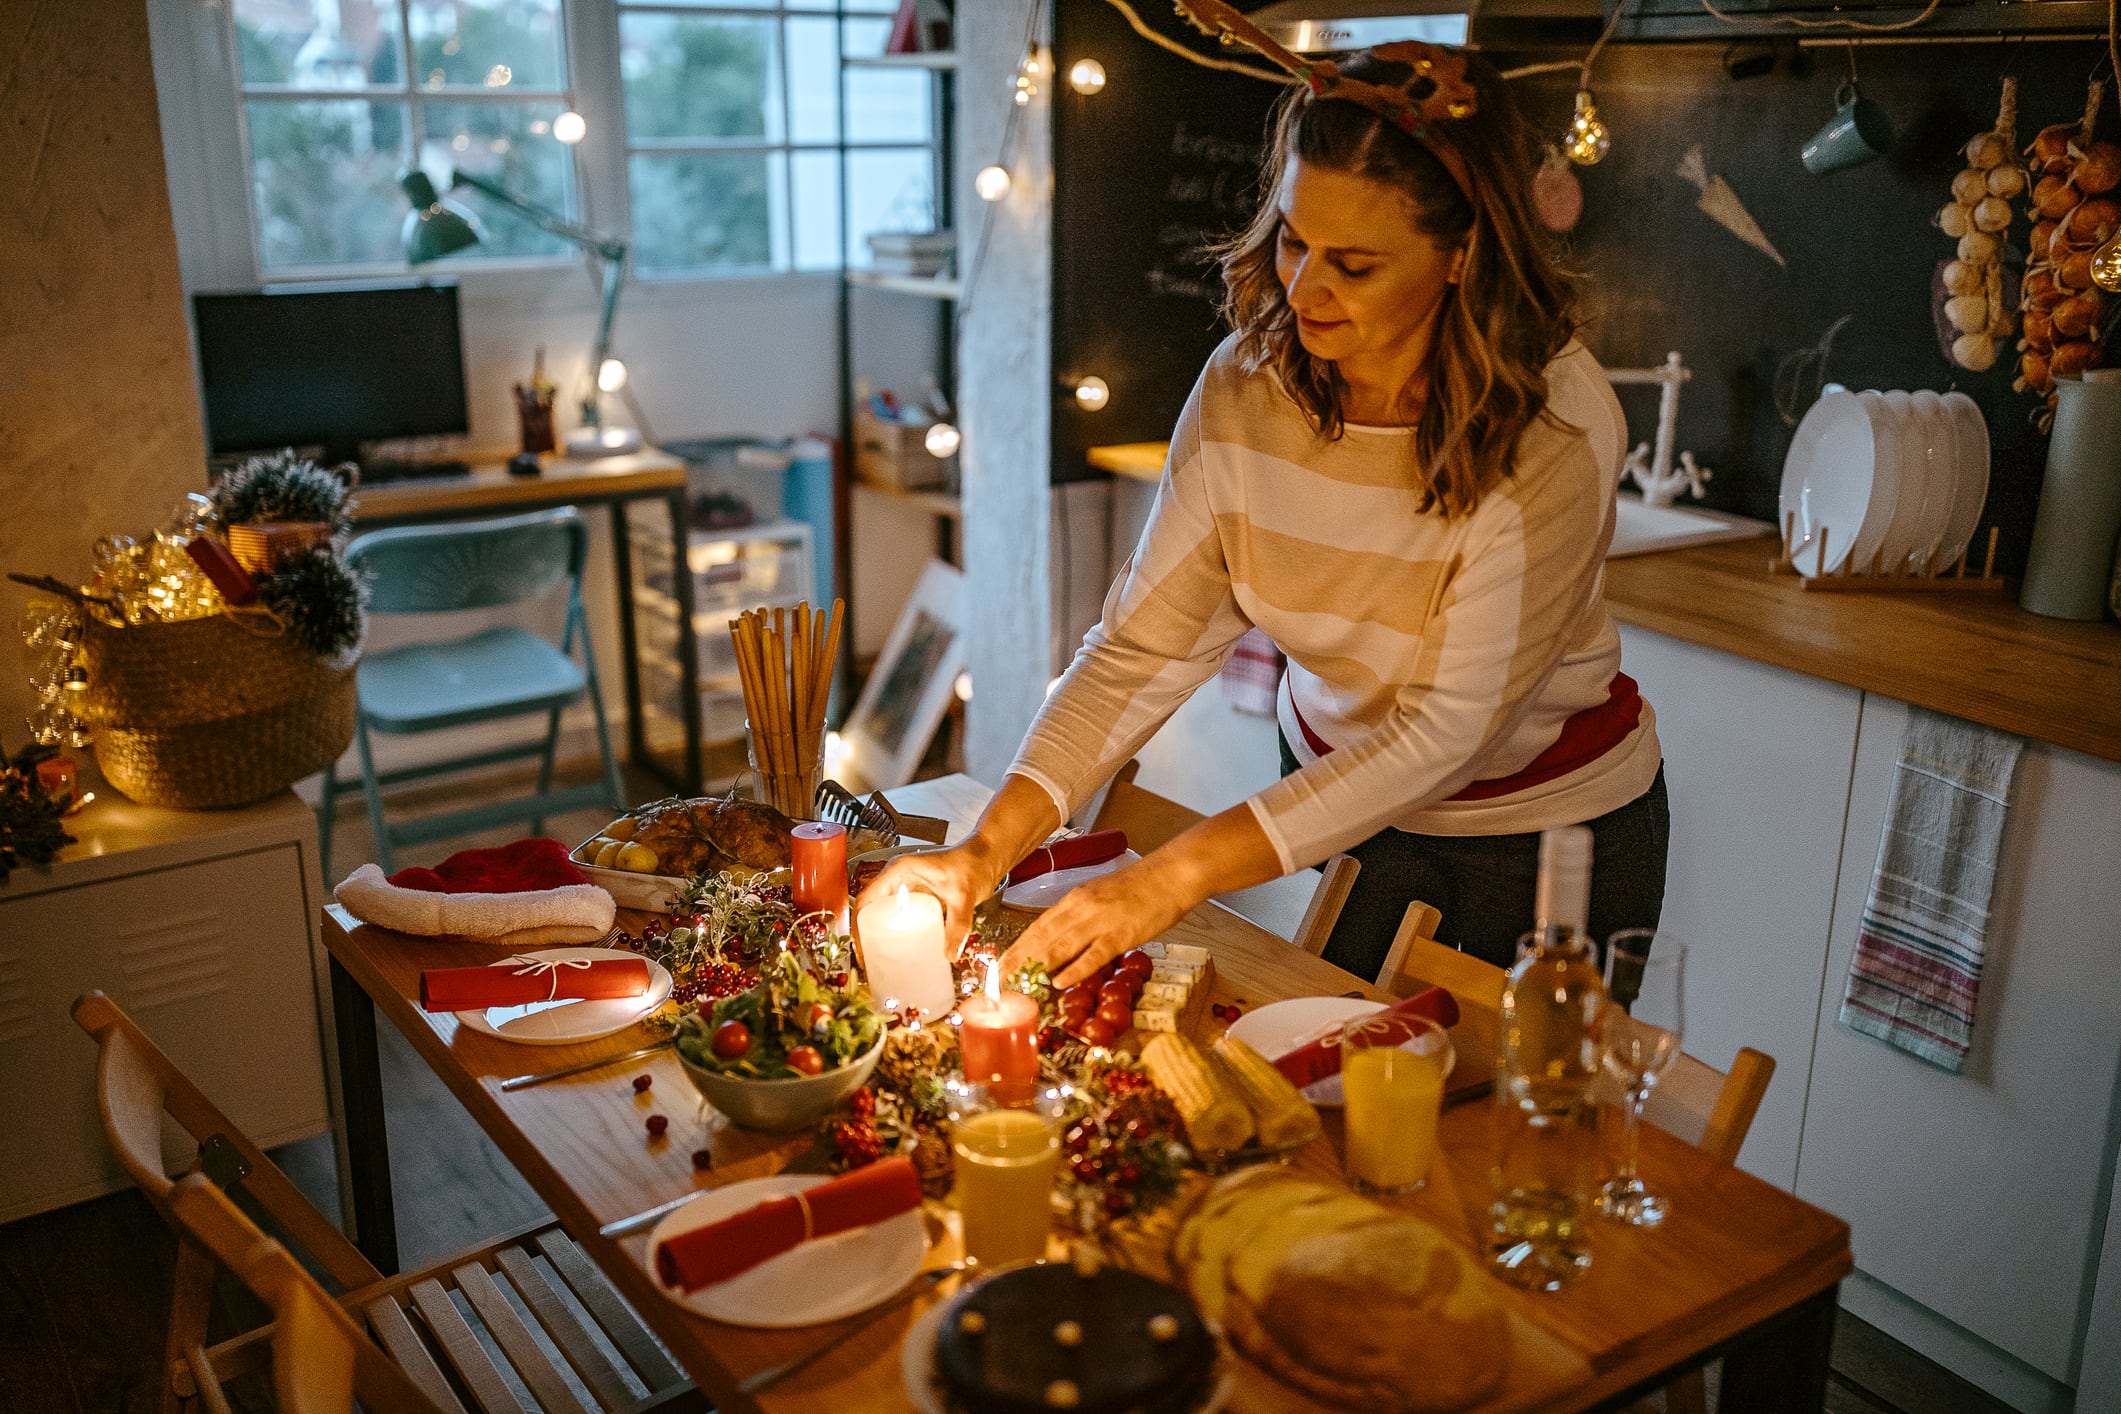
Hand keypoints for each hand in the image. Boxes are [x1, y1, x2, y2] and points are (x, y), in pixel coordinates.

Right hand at [858, 843, 1000, 959]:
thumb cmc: (974, 863)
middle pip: (872, 909)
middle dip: (866, 935)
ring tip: (881, 960)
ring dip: (880, 935)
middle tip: (869, 960)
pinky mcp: (920, 898)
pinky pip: (902, 917)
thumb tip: (949, 955)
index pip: (868, 898)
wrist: (989, 857)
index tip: (861, 948)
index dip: (859, 924)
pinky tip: (903, 951)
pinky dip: (898, 933)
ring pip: (886, 914)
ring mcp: (909, 888)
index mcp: (901, 871)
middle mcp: (900, 879)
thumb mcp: (964, 896)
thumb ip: (958, 925)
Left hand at [1001, 854, 1196, 989]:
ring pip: (1061, 947)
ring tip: (1018, 985)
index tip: (1001, 964)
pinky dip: (1074, 970)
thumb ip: (1081, 915)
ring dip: (1037, 968)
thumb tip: (1062, 939)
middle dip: (1018, 961)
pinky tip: (1059, 982)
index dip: (1018, 947)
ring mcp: (1101, 921)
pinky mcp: (1121, 934)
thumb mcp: (1101, 895)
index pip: (1038, 926)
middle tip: (998, 981)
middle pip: (1042, 938)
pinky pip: (1093, 955)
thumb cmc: (1140, 886)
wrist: (1171, 874)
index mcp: (1075, 898)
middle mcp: (1081, 908)